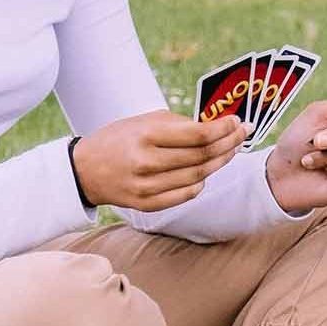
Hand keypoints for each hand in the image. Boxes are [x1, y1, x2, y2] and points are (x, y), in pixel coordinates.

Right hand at [72, 110, 248, 211]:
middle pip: (202, 156)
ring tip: (231, 150)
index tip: (237, 121)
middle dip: (229, 143)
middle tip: (243, 134)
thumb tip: (216, 125)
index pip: (198, 135)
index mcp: (145, 135)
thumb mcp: (143, 121)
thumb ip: (179, 124)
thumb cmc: (119, 139)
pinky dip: (201, 182)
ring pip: (198, 176)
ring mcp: (146, 187)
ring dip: (220, 162)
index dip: (223, 129)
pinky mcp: (146, 205)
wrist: (83, 170)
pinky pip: (186, 195)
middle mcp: (146, 162)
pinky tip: (207, 171)